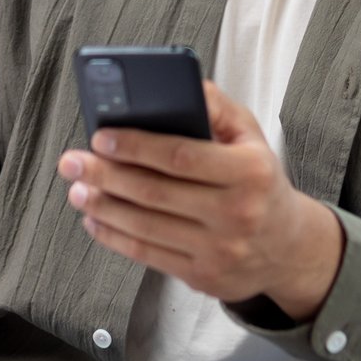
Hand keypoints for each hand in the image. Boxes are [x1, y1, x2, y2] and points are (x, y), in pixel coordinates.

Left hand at [60, 81, 344, 319]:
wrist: (288, 247)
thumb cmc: (260, 182)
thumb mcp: (251, 136)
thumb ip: (216, 107)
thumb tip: (178, 83)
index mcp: (250, 172)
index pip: (182, 156)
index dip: (136, 146)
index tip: (101, 136)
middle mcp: (236, 214)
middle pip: (155, 193)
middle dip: (105, 175)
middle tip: (72, 161)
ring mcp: (219, 250)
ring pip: (146, 226)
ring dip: (102, 207)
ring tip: (77, 189)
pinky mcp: (202, 276)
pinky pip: (148, 254)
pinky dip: (114, 236)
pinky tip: (95, 220)